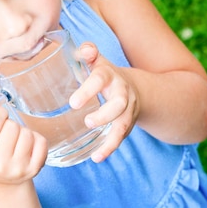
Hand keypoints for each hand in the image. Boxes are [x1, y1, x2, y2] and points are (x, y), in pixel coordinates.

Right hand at [0, 89, 47, 182]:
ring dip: (22, 132)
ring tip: (14, 142)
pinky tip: (26, 147)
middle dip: (9, 124)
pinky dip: (36, 140)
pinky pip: (42, 142)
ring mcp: (18, 168)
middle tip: (4, 136)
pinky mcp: (34, 170)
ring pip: (27, 132)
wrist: (0, 184)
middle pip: (12, 125)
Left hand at [69, 43, 139, 160]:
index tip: (73, 103)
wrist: (133, 87)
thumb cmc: (103, 74)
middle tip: (87, 122)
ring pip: (123, 123)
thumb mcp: (96, 61)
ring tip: (96, 152)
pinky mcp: (127, 124)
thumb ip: (87, 53)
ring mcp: (127, 109)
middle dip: (105, 114)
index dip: (89, 88)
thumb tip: (83, 50)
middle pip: (119, 102)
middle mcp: (122, 91)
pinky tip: (97, 158)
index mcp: (109, 74)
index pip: (100, 78)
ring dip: (111, 137)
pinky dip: (110, 148)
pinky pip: (120, 137)